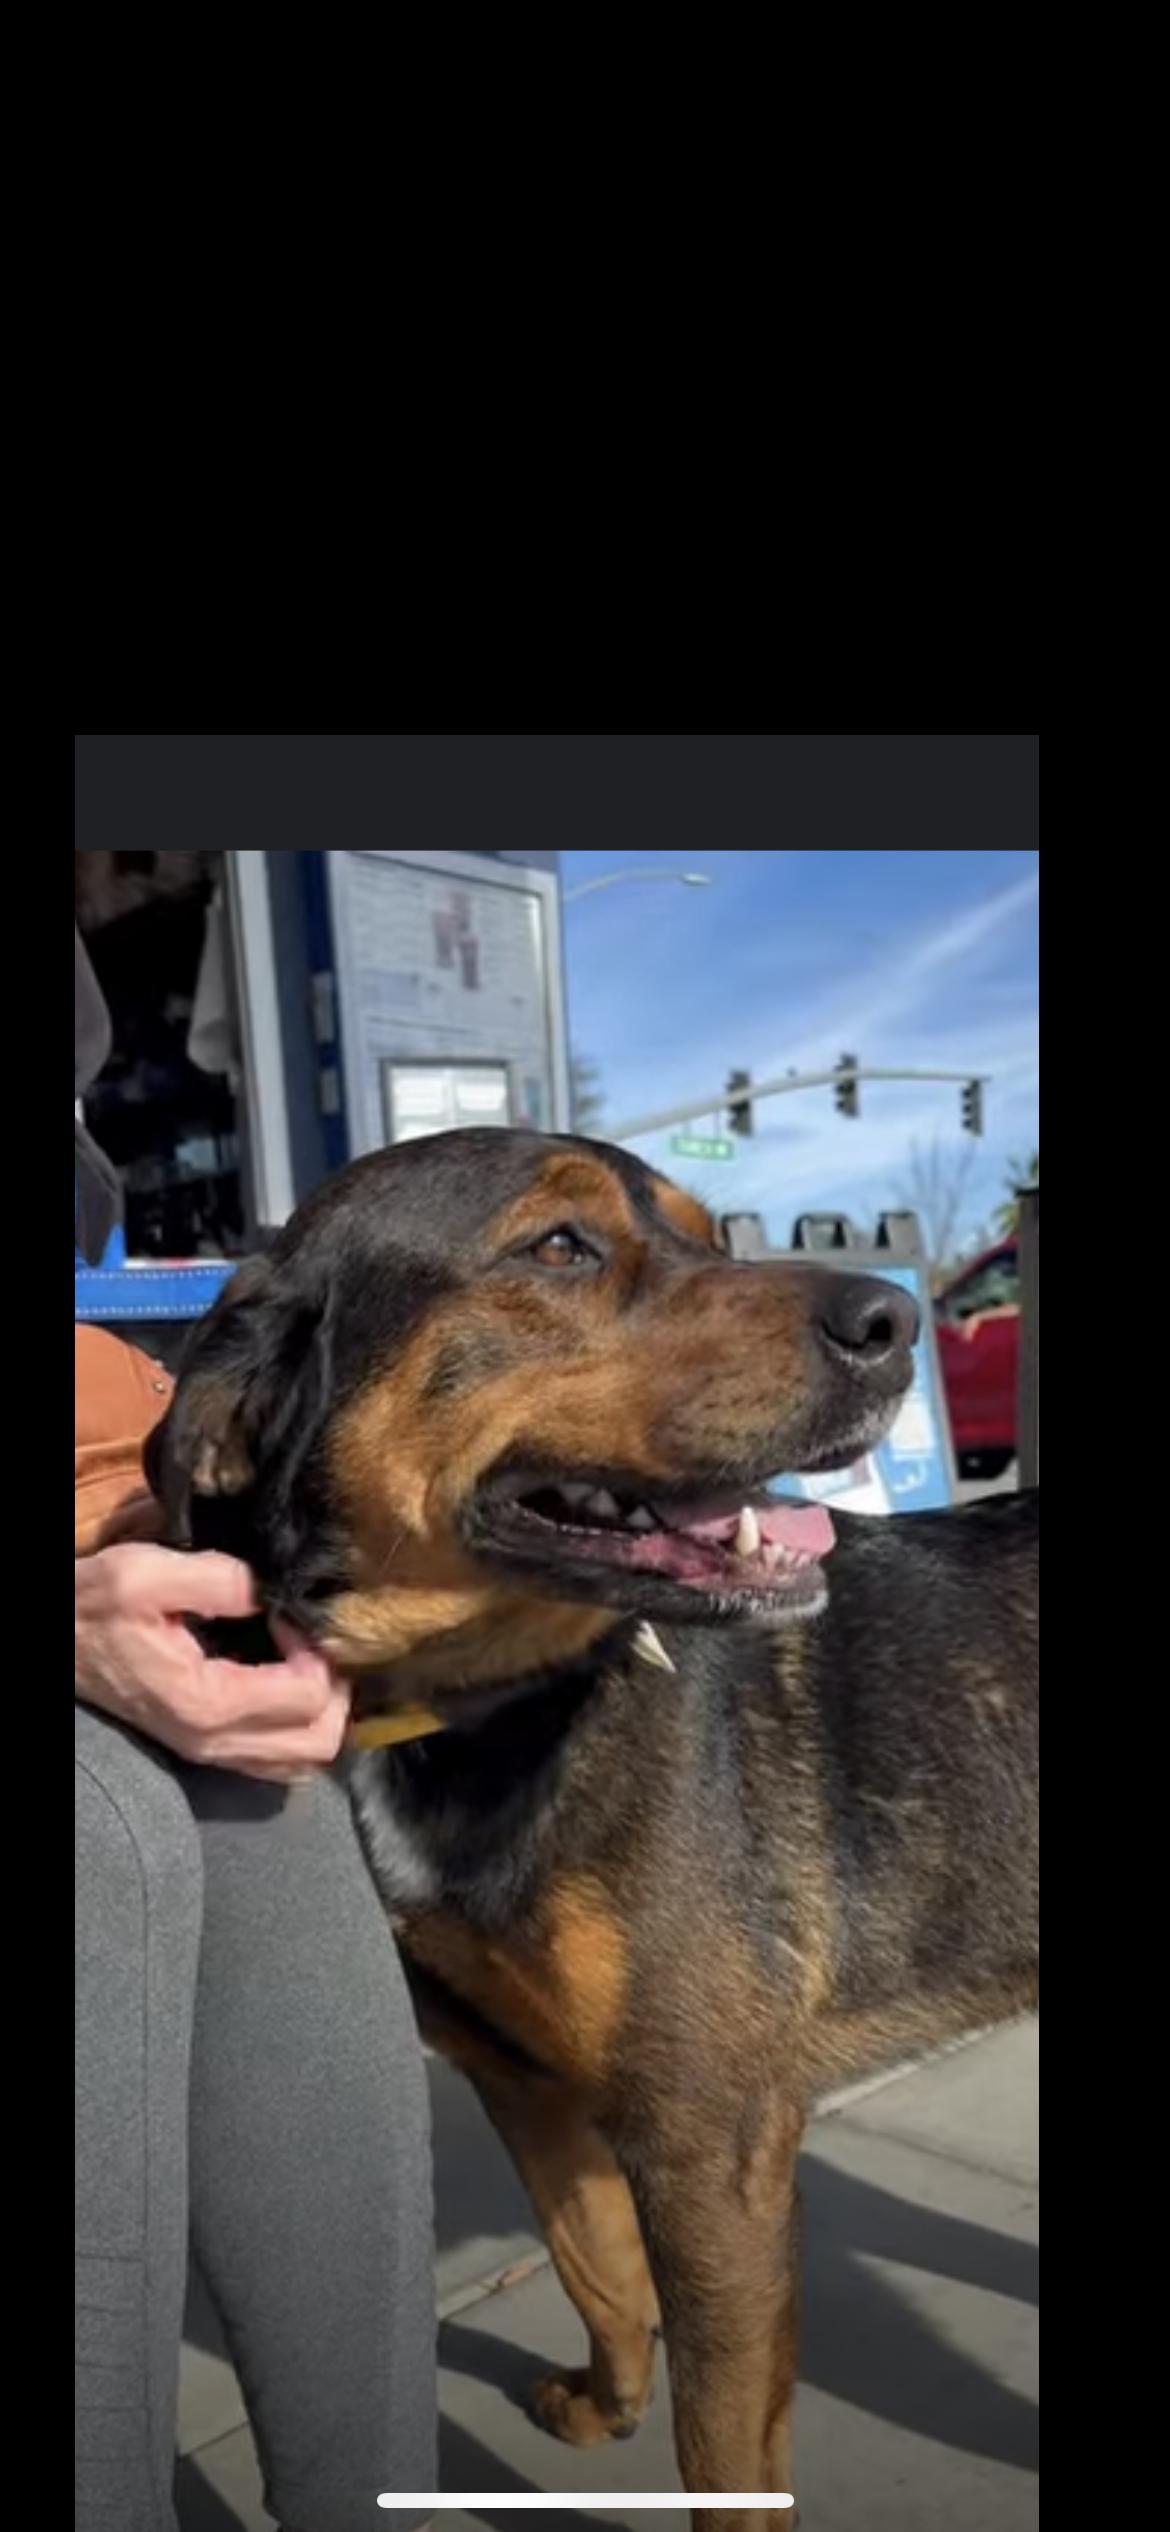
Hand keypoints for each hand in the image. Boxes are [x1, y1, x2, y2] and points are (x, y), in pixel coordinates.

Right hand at [75, 1544, 349, 1781]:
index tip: (289, 1612)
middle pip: (321, 1741)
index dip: (316, 1648)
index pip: (309, 1696)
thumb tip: (272, 1589)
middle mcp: (215, 1742)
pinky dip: (298, 1728)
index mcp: (208, 1703)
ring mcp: (211, 1752)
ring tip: (304, 1661)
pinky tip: (284, 1684)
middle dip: (336, 1687)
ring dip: (322, 1712)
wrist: (56, 1644)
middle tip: (312, 1641)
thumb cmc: (93, 1607)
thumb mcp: (143, 1573)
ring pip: (305, 1760)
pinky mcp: (206, 1749)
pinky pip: (277, 1762)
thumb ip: (216, 1577)